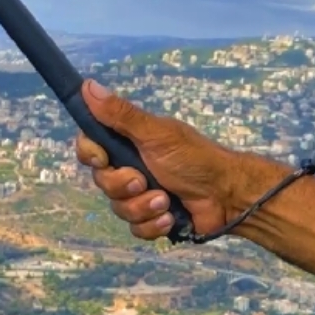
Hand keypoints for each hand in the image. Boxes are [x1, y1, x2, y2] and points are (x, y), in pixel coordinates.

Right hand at [74, 80, 239, 239]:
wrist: (226, 195)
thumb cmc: (194, 159)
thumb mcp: (156, 134)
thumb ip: (121, 114)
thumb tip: (87, 85)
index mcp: (129, 144)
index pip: (90, 149)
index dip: (91, 156)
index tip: (103, 159)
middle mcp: (131, 169)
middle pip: (102, 183)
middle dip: (123, 186)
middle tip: (144, 181)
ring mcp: (141, 196)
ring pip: (119, 209)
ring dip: (143, 207)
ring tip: (166, 201)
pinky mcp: (153, 219)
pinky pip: (136, 229)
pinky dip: (154, 224)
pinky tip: (171, 217)